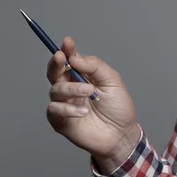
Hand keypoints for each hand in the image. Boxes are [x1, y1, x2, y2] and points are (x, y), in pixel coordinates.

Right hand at [46, 36, 139, 171]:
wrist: (121, 134)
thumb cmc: (118, 107)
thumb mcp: (113, 81)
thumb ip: (95, 67)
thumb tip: (76, 57)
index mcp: (83, 76)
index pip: (70, 60)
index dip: (67, 50)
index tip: (67, 42)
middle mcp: (71, 87)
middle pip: (55, 72)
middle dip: (57, 63)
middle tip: (62, 58)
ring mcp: (65, 103)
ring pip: (55, 89)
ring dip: (71, 88)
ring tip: (89, 92)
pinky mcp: (60, 120)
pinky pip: (54, 109)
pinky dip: (68, 109)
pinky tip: (83, 112)